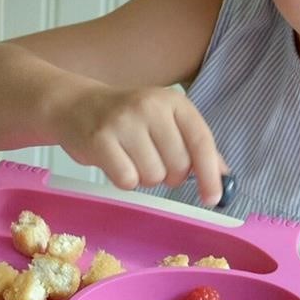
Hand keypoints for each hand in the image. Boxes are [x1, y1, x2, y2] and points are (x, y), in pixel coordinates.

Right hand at [53, 84, 227, 204]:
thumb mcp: (164, 120)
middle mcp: (150, 106)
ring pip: (153, 176)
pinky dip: (125, 180)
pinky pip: (127, 180)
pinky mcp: (100, 139)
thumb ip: (194, 145)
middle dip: (170, 175)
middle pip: (178, 166)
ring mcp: (124, 121)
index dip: (210, 174)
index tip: (214, 198)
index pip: (201, 141)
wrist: (76, 105)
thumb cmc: (126, 118)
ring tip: (131, 158)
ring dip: (145, 178)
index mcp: (173, 101)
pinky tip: (116, 162)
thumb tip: (223, 176)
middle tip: (153, 161)